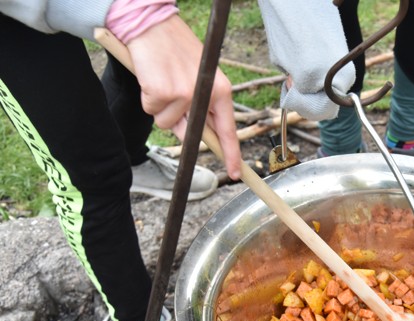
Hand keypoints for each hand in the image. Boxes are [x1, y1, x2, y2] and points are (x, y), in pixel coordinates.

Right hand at [127, 15, 241, 178]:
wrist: (153, 25)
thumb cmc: (176, 49)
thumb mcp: (199, 76)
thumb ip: (201, 105)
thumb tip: (193, 134)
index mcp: (221, 90)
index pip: (228, 129)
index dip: (231, 153)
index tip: (235, 172)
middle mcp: (204, 95)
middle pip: (191, 132)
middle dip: (180, 125)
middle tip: (172, 95)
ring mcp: (183, 95)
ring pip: (167, 123)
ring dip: (161, 107)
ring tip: (162, 80)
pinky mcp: (161, 93)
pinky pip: (152, 112)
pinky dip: (148, 99)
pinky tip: (152, 78)